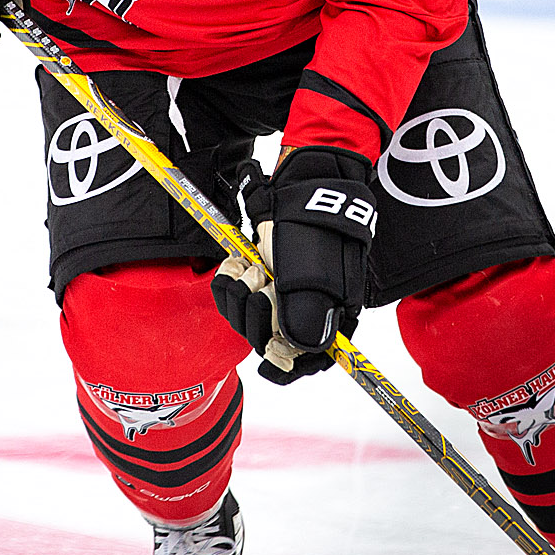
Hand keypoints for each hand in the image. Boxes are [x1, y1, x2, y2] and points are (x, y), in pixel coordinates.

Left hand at [212, 147, 376, 383]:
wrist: (300, 190)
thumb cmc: (311, 234)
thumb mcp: (313, 281)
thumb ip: (304, 322)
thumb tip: (289, 352)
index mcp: (326, 316)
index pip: (307, 360)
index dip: (286, 364)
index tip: (270, 352)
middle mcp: (299, 310)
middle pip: (266, 340)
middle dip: (256, 315)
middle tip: (262, 283)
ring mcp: (275, 293)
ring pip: (243, 317)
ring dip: (240, 293)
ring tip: (252, 267)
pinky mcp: (253, 276)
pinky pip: (229, 295)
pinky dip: (228, 280)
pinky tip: (237, 263)